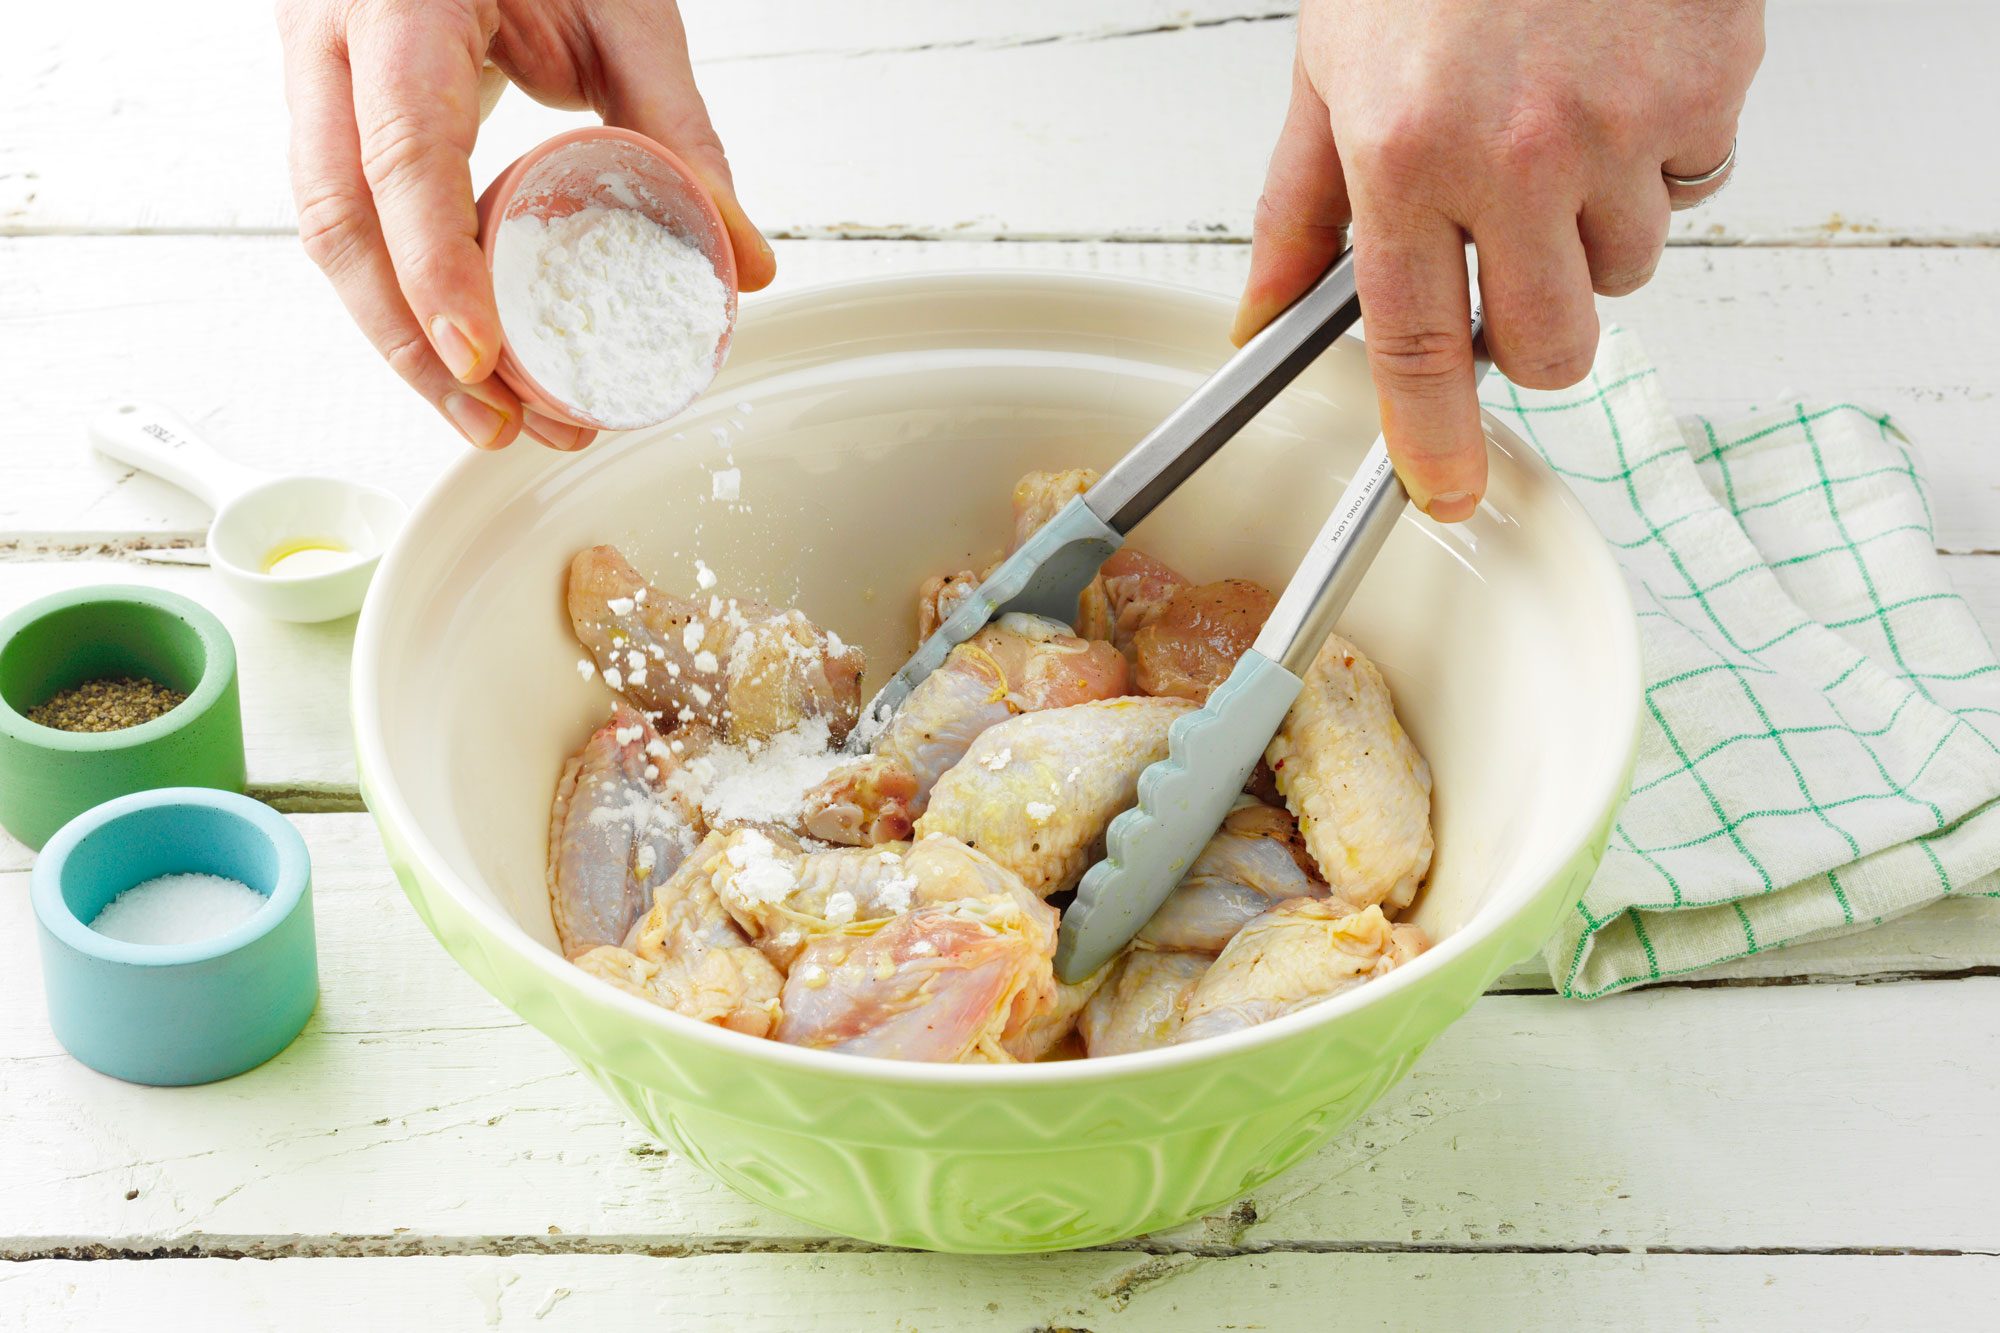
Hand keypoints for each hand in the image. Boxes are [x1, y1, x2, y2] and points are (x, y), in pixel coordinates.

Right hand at [278, 0, 775, 450]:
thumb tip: (743, 262)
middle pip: (340, 222)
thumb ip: (680, 131)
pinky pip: (354, 221)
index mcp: (399, 4)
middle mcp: (333, 41)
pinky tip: (469, 359)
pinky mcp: (330, 112)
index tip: (479, 357)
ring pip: (330, 235)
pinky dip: (408, 298)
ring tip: (497, 419)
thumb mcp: (623, 12)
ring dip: (406, 343)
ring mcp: (314, 75)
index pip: (401, 151)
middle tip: (502, 425)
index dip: (435, 266)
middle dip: (415, 344)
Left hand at [1234, 0, 1763, 519]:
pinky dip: (1658, 161)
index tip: (1446, 492)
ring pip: (1624, 271)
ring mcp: (1626, 121)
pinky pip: (1693, 185)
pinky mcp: (1710, 85)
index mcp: (1408, 150)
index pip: (1418, 344)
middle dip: (1529, 334)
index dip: (1431, 439)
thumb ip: (1298, 210)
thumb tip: (1262, 320)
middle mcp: (1519, 149)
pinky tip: (1615, 90)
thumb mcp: (1330, 69)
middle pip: (1549, 346)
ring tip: (1554, 133)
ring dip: (1590, 235)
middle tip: (1505, 263)